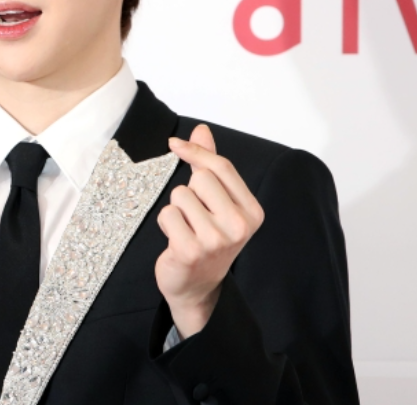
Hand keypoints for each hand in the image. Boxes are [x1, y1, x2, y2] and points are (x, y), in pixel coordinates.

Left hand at [155, 124, 263, 337]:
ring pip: (179, 196)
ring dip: (176, 210)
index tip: (175, 144)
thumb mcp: (217, 202)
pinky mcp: (191, 250)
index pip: (221, 167)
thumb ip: (210, 165)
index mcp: (251, 211)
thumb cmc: (207, 238)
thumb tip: (202, 130)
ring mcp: (216, 240)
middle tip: (195, 216)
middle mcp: (239, 226)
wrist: (197, 286)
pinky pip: (167, 215)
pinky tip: (177, 240)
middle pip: (199, 180)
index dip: (195, 152)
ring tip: (187, 229)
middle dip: (188, 192)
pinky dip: (166, 224)